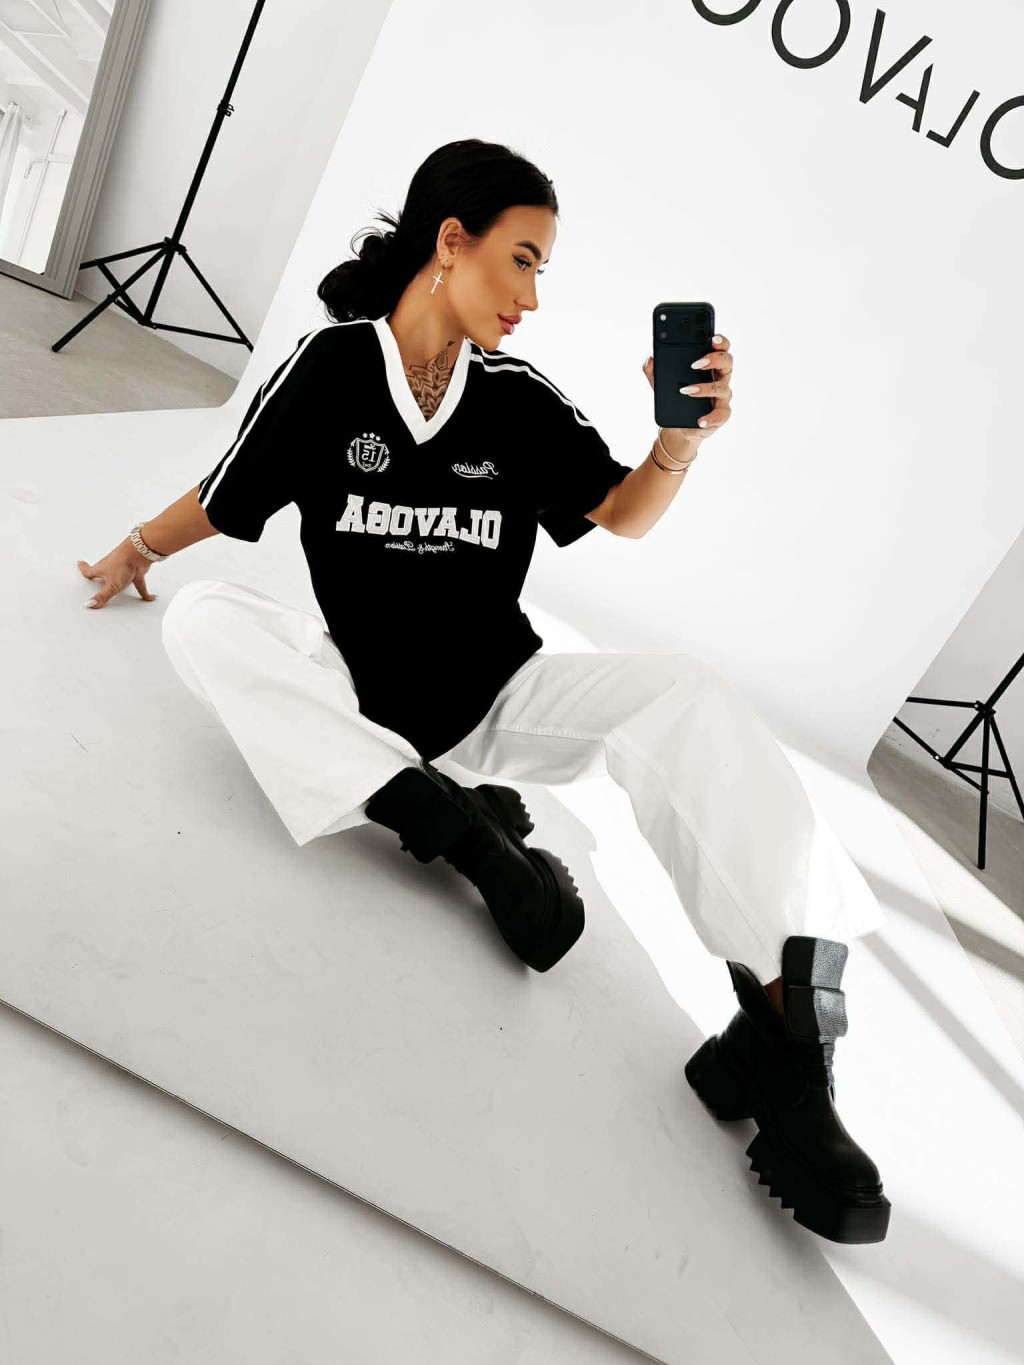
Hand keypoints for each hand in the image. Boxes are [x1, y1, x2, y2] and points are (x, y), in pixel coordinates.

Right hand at [78, 539, 157, 609]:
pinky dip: (144, 592)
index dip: (83, 569)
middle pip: (104, 574)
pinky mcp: (135, 571)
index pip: (88, 571)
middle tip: (96, 579)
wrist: (139, 552)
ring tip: (122, 593)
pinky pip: (139, 583)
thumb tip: (89, 605)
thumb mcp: (110, 585)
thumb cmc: (122, 564)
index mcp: (100, 570)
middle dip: (100, 577)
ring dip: (122, 585)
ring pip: (122, 579)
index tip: (79, 564)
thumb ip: (102, 596)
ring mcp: (123, 569)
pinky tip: (150, 598)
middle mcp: (111, 568)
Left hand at [642, 332, 732, 455]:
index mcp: (710, 364)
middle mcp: (720, 377)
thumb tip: (649, 359)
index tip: (712, 338)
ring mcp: (722, 395)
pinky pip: (721, 414)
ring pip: (721, 388)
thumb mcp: (660, 383)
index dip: (720, 341)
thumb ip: (653, 370)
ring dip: (704, 388)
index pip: (720, 347)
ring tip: (686, 391)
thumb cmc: (674, 397)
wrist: (677, 425)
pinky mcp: (721, 414)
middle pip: (727, 362)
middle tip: (695, 364)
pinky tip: (700, 420)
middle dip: (714, 360)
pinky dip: (711, 418)